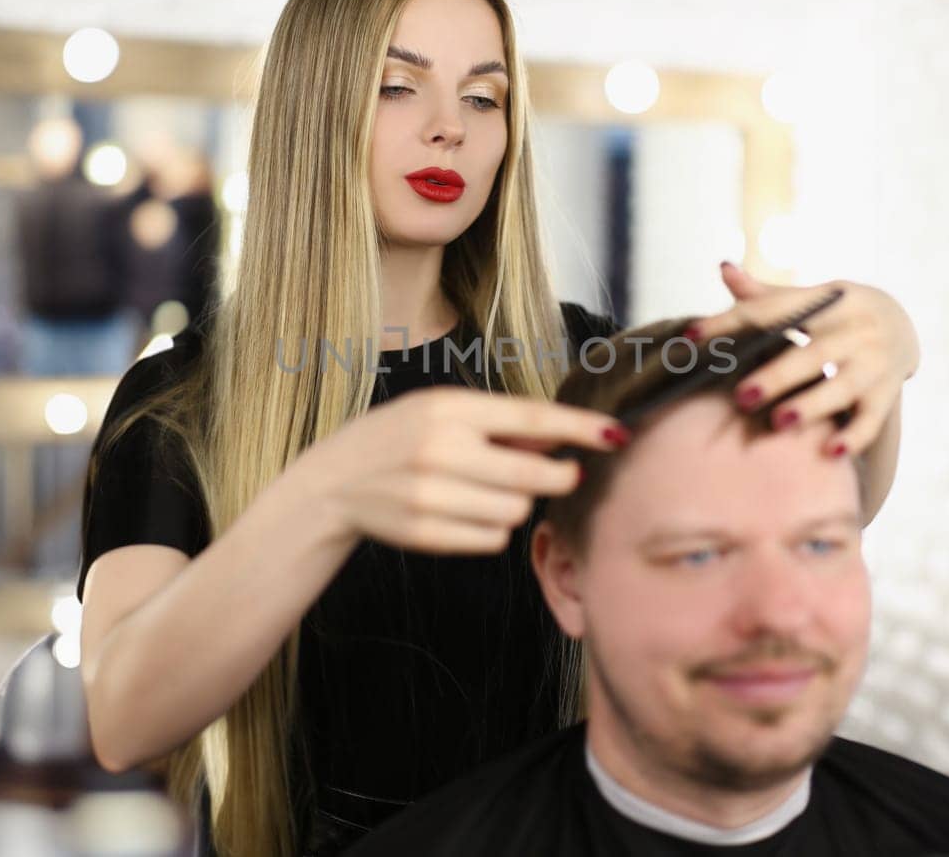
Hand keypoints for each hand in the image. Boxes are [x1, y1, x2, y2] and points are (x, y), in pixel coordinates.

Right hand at [288, 387, 626, 554]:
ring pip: (514, 512)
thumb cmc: (399, 438)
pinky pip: (491, 540)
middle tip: (563, 474)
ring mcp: (429, 495)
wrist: (333, 483)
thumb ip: (498, 423)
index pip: (529, 417)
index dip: (578, 428)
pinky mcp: (425, 534)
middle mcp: (438, 449)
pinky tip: (465, 513)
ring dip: (515, 505)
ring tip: (486, 491)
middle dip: (558, 477)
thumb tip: (563, 435)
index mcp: (447, 408)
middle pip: (531, 476)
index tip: (614, 434)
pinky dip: (491, 530)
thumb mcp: (440, 411)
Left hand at [686, 261, 918, 457]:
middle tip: (741, 396)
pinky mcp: (886, 394)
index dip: (731, 321)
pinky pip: (871, 419)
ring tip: (779, 422)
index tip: (693, 337)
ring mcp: (875, 363)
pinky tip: (829, 452)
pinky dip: (853, 437)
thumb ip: (766, 296)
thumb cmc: (836, 315)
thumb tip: (723, 268)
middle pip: (814, 354)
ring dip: (811, 405)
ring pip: (843, 386)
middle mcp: (855, 330)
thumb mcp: (811, 298)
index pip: (775, 311)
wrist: (903, 325)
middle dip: (778, 375)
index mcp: (830, 300)